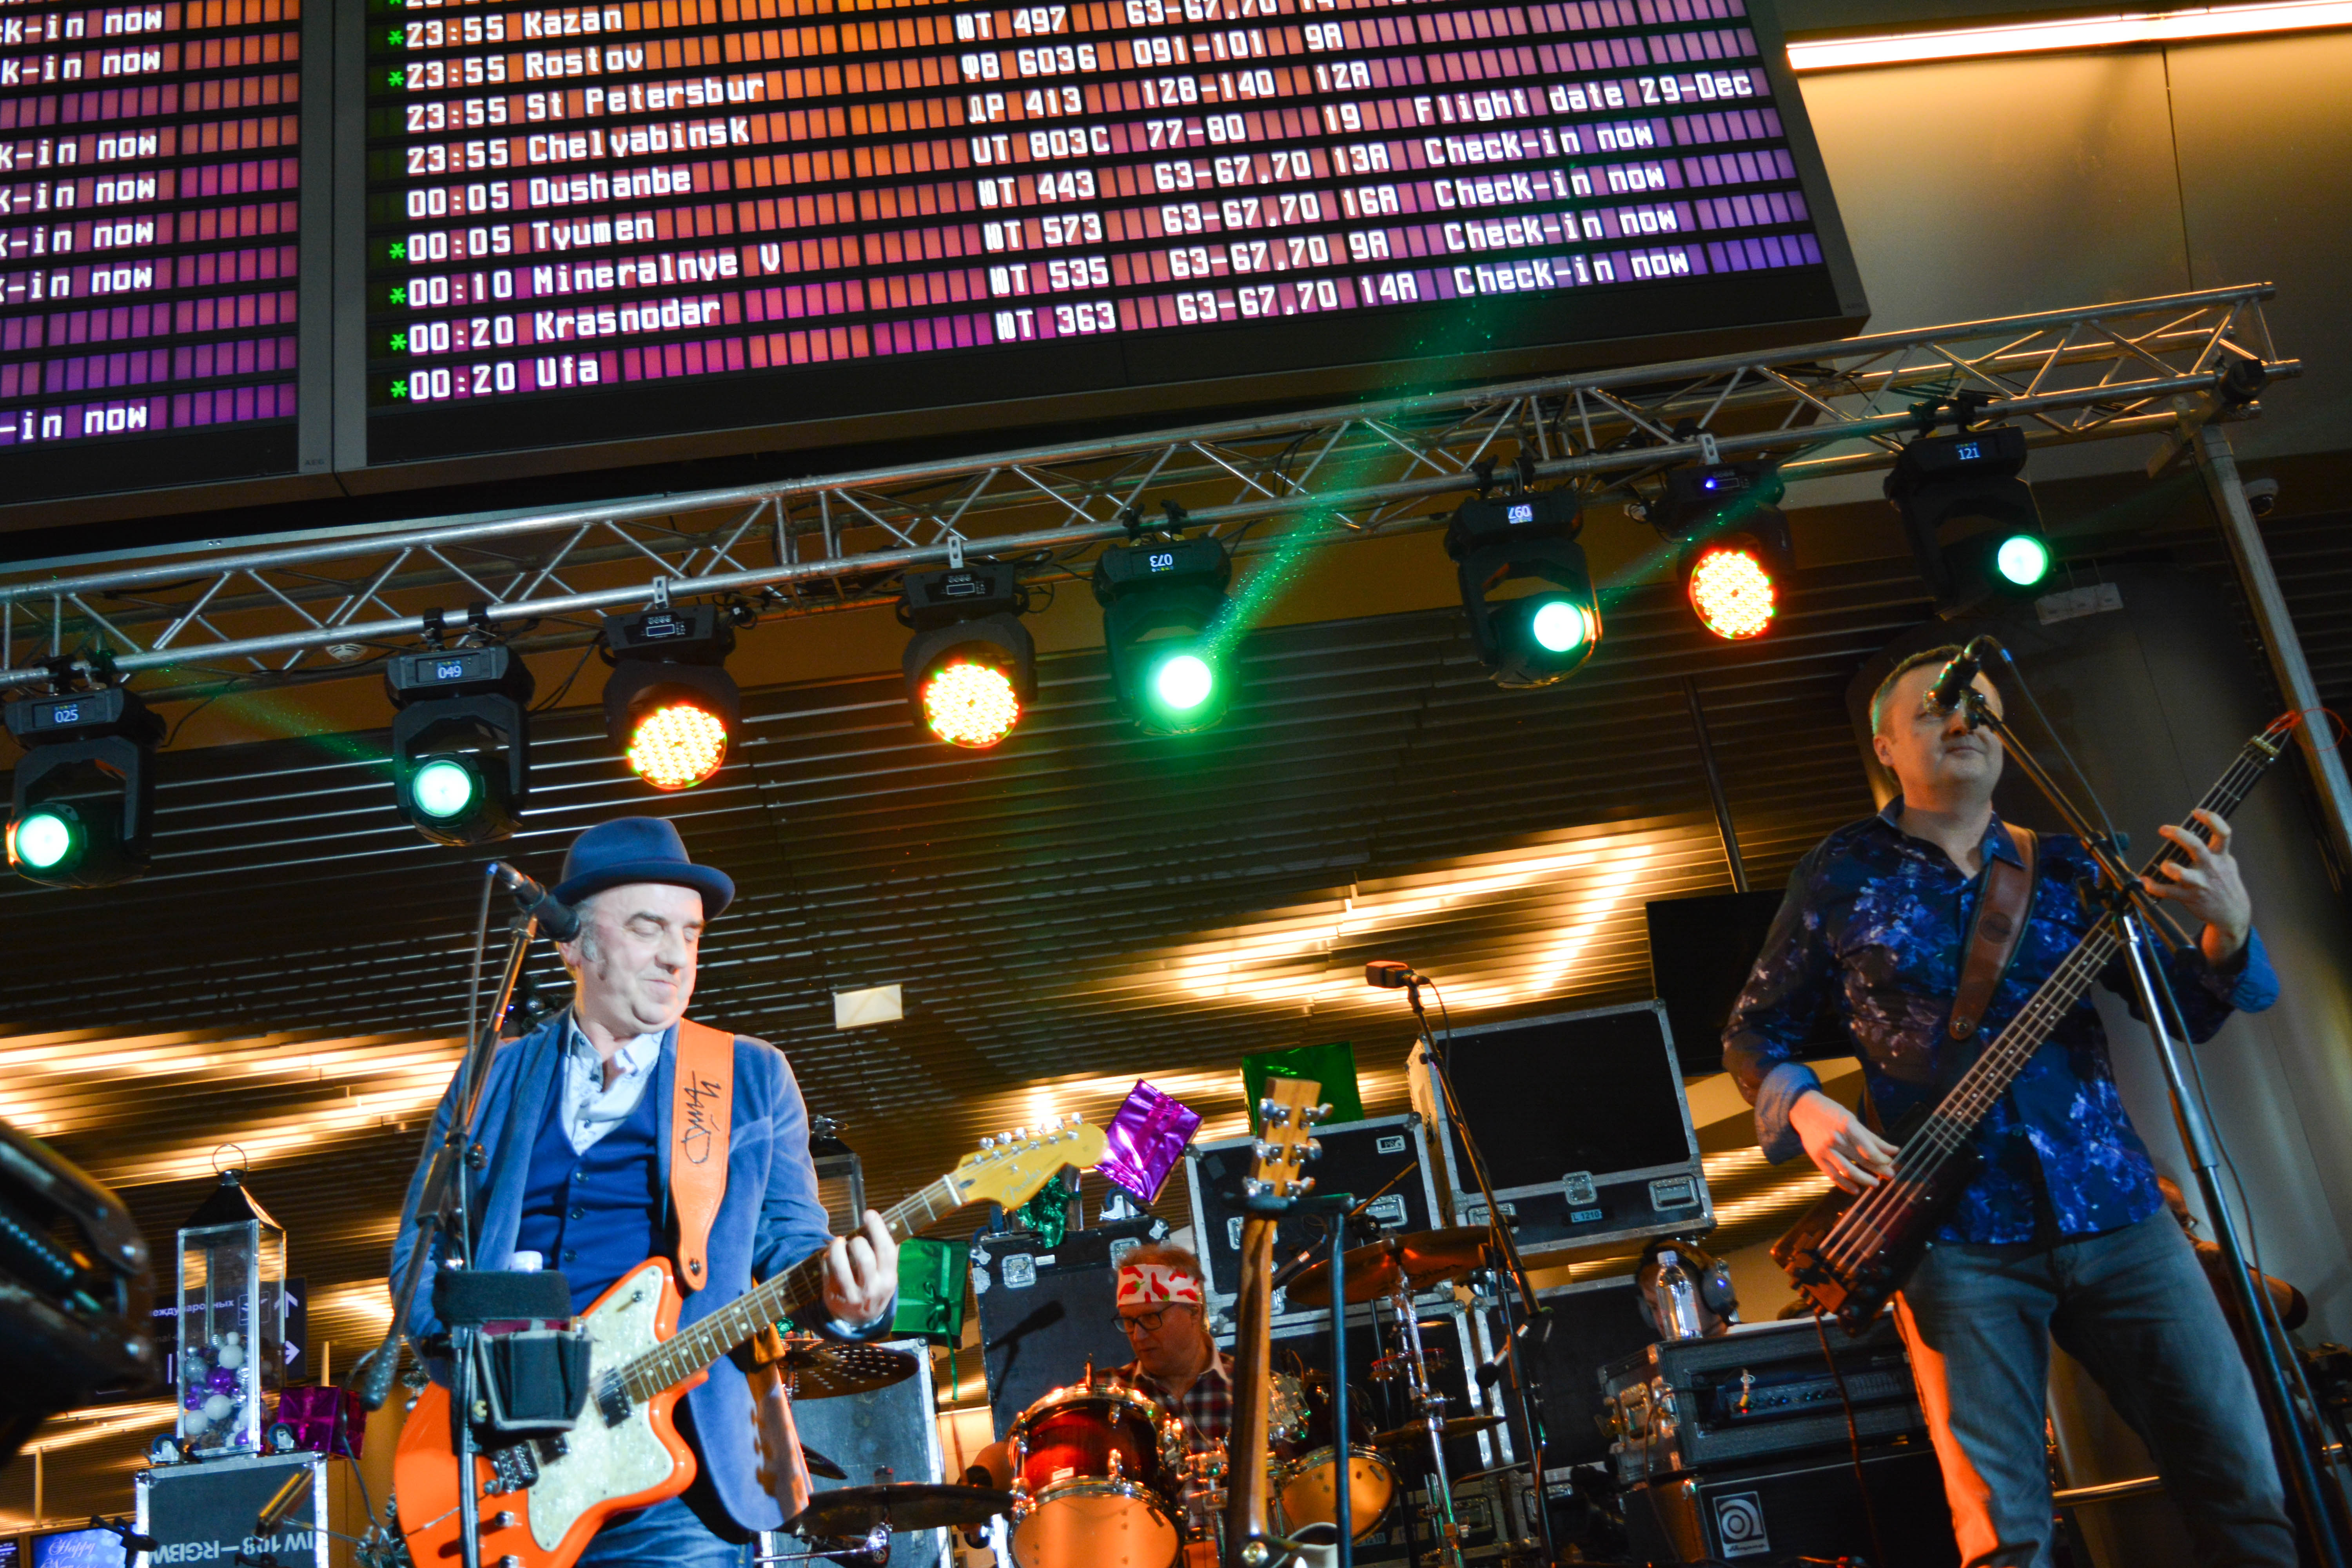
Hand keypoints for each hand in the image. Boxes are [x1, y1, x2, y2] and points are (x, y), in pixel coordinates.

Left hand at [822, 1209, 897, 1326]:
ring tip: (838, 1242)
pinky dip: (827, 1259)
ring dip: (837, 1248)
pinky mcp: (833, 1297)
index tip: (869, 1213)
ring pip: (841, 1265)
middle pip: (865, 1257)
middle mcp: (872, 1289)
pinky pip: (827, 1271)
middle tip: (854, 1239)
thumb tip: (889, 1224)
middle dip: (857, 1241)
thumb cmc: (876, 1289)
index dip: (878, 1229)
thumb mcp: (887, 1277)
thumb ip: (888, 1255)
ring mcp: (851, 1295)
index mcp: (889, 1280)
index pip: (886, 1250)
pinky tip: (830, 1256)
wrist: (861, 1321)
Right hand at [1789, 1088, 1897, 1193]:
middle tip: (1890, 1175)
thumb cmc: (1831, 1113)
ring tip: (1875, 1184)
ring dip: (1863, 1179)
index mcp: (1846, 1126)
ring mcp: (1824, 1150)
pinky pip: (1833, 1175)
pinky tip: (1856, 1190)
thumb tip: (1893, 1151)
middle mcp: (1835, 1139)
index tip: (1889, 1161)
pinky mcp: (1816, 1158)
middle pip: (1860, 1160)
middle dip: (1878, 1169)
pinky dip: (1845, 1185)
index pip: (1868, 1149)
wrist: (1803, 1110)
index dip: (1881, 1158)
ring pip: (1847, 1170)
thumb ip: (1871, 1137)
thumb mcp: (1852, 1120)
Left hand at [2144, 808, 2252, 964]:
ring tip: (2163, 864)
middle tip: (2164, 829)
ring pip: (2180, 873)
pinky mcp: (2188, 897)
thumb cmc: (2226, 884)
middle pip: (2195, 846)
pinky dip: (2153, 886)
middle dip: (2178, 834)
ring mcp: (2199, 883)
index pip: (2223, 833)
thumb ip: (2214, 848)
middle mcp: (2210, 868)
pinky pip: (2166, 891)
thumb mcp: (2227, 863)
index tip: (2197, 812)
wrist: (2232, 913)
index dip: (2211, 819)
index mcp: (2221, 857)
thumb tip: (2198, 829)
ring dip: (2168, 867)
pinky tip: (2146, 881)